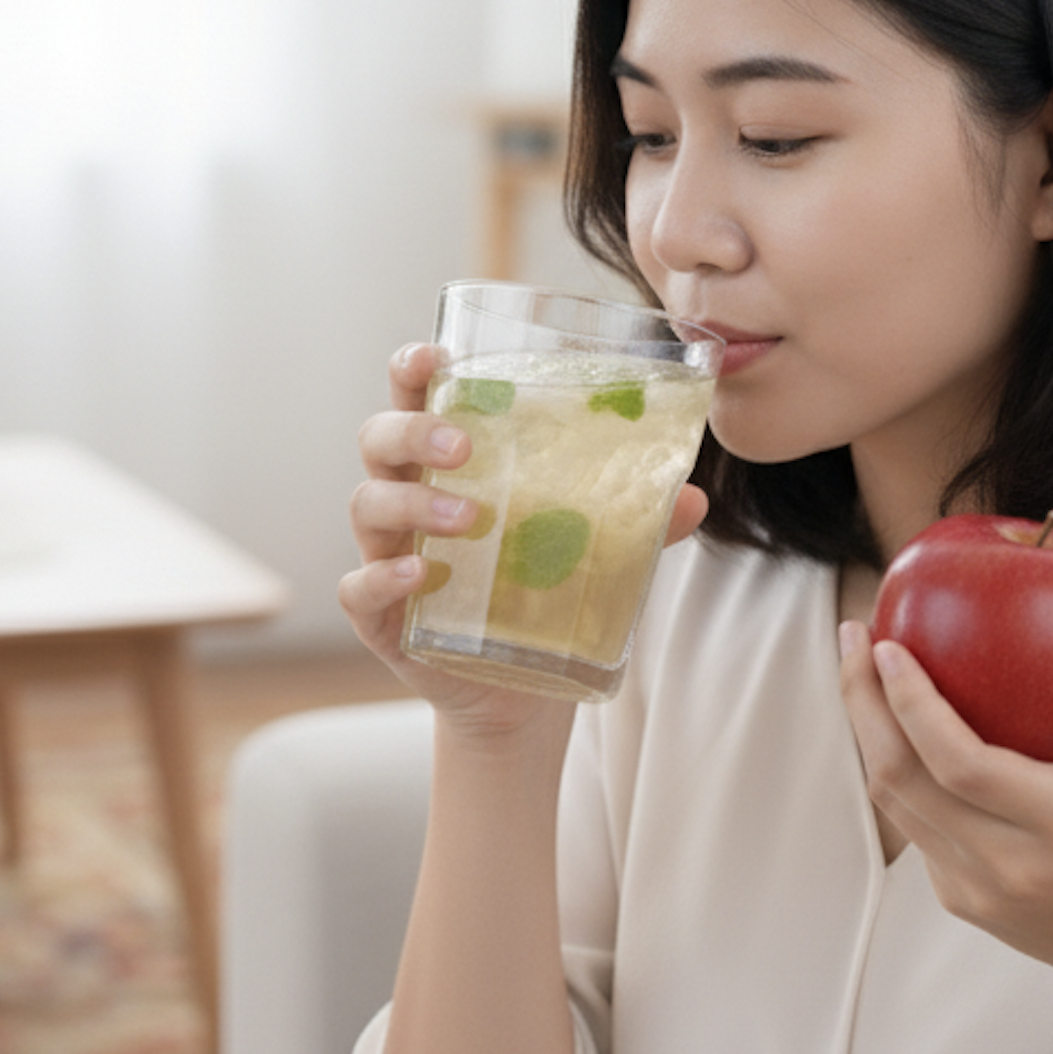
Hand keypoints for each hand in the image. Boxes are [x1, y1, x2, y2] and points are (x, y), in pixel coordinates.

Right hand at [342, 342, 706, 744]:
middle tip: (463, 447)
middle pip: (379, 441)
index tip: (434, 355)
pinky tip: (420, 576)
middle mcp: (408, 501)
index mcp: (448, 467)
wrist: (524, 698)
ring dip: (411, 502)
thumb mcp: (594, 554)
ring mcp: (387, 556)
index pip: (416, 399)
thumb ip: (634, 523)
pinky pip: (358, 587)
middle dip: (413, 431)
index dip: (412, 369)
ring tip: (469, 518)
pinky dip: (383, 578)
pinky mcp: (381, 618)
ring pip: (367, 506)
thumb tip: (694, 496)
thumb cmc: (544, 601)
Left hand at [836, 592, 1052, 997]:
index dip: (911, 704)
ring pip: (892, 800)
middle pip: (902, 777)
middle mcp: (1009, 863)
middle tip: (855, 633)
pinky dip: (891, 765)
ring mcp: (973, 888)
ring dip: (865, 729)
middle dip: (862, 700)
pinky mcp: (954, 899)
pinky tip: (884, 715)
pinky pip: (909, 822)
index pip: (960, 762)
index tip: (888, 645)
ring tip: (858, 664)